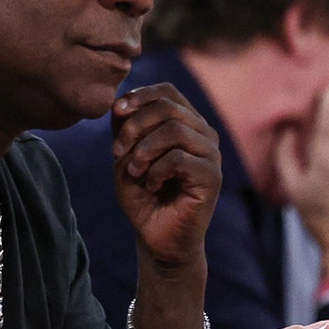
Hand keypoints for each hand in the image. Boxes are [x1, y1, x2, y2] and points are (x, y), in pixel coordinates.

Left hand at [112, 83, 220, 266]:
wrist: (157, 237)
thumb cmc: (143, 195)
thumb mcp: (126, 156)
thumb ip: (125, 129)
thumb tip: (119, 103)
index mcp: (186, 123)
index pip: (167, 91)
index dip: (140, 95)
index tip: (116, 112)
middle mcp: (203, 133)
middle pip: (168, 107)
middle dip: (134, 126)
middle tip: (117, 152)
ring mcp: (211, 154)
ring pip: (174, 130)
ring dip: (144, 150)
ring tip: (134, 172)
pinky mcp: (212, 177)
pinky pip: (179, 158)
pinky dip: (156, 170)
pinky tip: (152, 185)